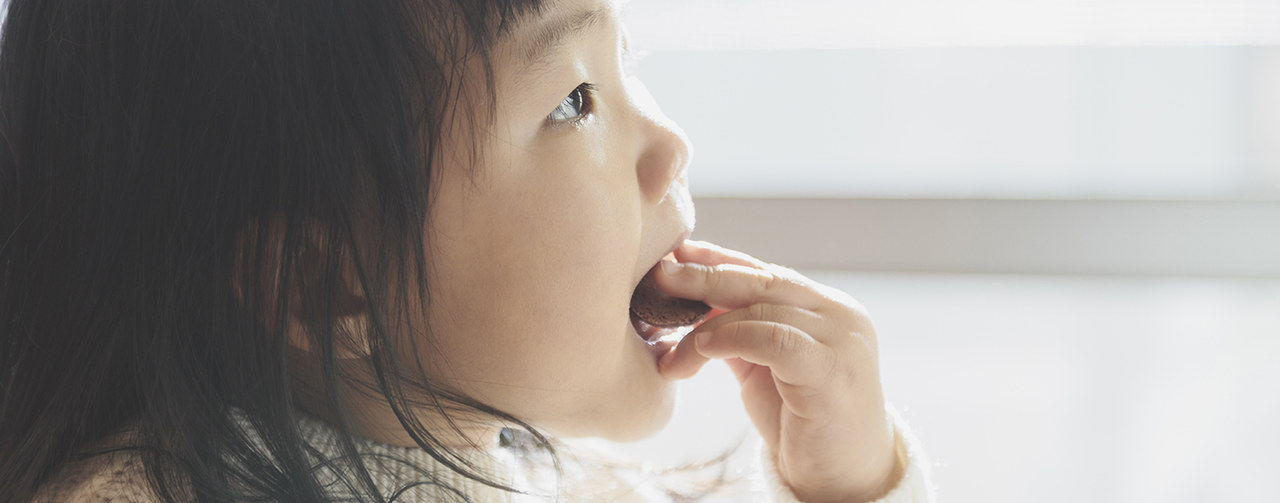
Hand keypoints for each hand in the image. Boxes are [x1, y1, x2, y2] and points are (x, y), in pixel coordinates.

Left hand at [657, 241, 901, 502]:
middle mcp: (839, 314)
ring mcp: (841, 339)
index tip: (675, 254)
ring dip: (705, 327)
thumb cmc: (805, 423)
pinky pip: (771, 338)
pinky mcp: (832, 368)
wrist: (846, 479)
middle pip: (761, 280)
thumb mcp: (765, 367)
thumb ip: (740, 331)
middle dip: (704, 275)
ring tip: (672, 352)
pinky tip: (700, 352)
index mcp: (826, 308)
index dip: (718, 261)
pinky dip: (729, 338)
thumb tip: (690, 303)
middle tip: (660, 275)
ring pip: (760, 309)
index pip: (765, 272)